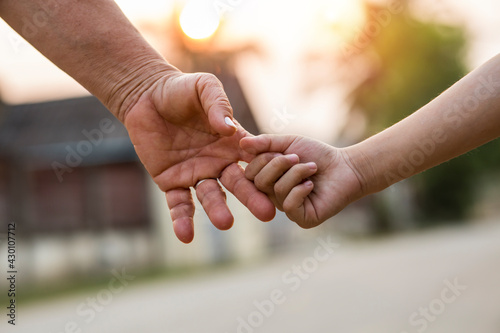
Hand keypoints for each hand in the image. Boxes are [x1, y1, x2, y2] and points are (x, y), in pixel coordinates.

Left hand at [124, 71, 274, 242]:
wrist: (146, 97)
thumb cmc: (181, 89)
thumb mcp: (204, 87)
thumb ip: (218, 105)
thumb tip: (229, 129)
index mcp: (232, 143)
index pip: (254, 160)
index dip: (269, 172)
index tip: (284, 184)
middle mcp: (218, 162)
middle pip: (239, 184)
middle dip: (253, 198)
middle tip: (268, 214)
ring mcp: (196, 174)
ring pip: (211, 197)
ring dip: (218, 210)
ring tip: (226, 223)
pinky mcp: (171, 182)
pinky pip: (179, 204)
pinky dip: (182, 219)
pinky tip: (186, 236)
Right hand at [241, 135, 362, 227]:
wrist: (345, 167)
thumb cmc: (317, 155)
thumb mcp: (289, 143)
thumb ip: (266, 143)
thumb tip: (242, 143)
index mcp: (268, 179)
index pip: (249, 174)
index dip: (261, 159)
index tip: (280, 151)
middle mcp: (273, 196)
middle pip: (259, 183)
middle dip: (277, 165)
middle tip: (296, 157)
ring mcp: (287, 208)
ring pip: (276, 191)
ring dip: (296, 173)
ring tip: (312, 168)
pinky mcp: (302, 218)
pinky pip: (290, 205)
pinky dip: (300, 190)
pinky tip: (312, 185)